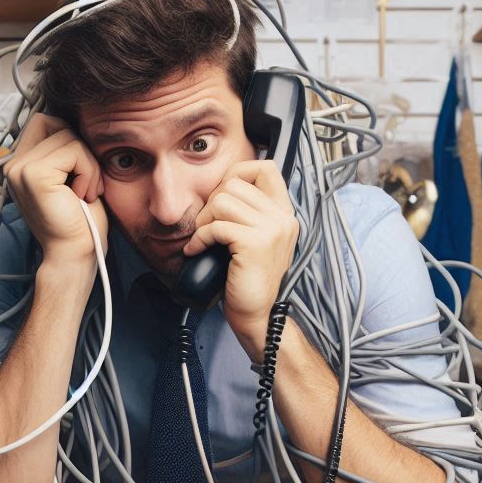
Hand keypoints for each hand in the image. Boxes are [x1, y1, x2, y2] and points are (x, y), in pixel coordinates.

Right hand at [5, 114, 108, 265]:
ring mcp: (20, 168)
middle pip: (56, 123)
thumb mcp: (70, 177)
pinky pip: (74, 151)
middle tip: (85, 184)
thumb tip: (72, 121)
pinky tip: (82, 196)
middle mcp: (13, 164)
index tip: (77, 174)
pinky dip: (89, 171)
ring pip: (69, 137)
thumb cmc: (78, 223)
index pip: (44, 121)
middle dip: (80, 150)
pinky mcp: (34, 175)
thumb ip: (62, 151)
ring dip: (89, 165)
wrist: (73, 255)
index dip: (69, 139)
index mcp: (19, 164)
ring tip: (84, 193)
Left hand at [185, 160, 298, 358]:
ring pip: (223, 201)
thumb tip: (222, 188)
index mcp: (284, 213)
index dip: (237, 173)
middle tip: (206, 228)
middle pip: (235, 182)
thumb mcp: (255, 240)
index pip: (265, 167)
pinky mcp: (255, 243)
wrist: (257, 315)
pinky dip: (200, 238)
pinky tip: (197, 251)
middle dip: (212, 203)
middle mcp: (282, 217)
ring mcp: (272, 229)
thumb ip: (249, 213)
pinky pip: (216, 226)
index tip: (222, 198)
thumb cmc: (248, 280)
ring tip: (203, 240)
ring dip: (204, 220)